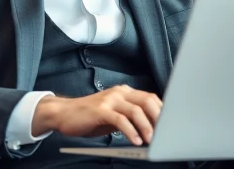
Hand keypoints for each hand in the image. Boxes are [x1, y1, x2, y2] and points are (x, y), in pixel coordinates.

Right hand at [32, 84, 161, 145]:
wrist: (64, 113)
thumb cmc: (90, 117)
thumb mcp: (113, 115)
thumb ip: (130, 118)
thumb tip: (151, 129)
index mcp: (124, 92)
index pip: (150, 98)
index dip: (162, 112)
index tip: (169, 126)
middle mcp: (119, 93)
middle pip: (147, 101)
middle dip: (158, 118)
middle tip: (164, 134)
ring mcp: (109, 100)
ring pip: (136, 110)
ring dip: (146, 126)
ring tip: (151, 140)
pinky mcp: (100, 110)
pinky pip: (120, 120)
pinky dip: (131, 131)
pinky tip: (135, 140)